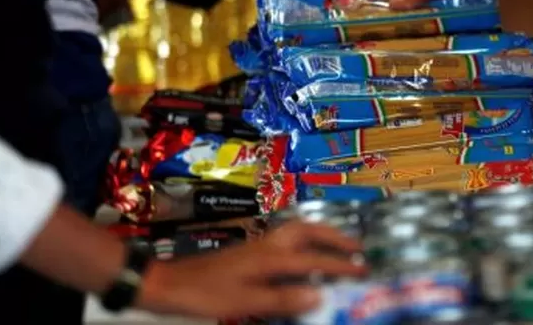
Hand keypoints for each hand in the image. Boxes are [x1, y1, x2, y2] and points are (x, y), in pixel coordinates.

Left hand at [137, 222, 365, 318]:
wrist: (169, 282)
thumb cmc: (206, 293)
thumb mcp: (245, 301)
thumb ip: (283, 298)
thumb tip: (320, 294)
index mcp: (271, 256)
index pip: (314, 259)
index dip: (340, 265)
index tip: (364, 269)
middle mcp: (268, 244)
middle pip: (308, 231)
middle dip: (335, 237)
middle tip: (358, 246)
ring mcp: (258, 245)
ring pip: (297, 231)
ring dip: (320, 234)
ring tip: (338, 244)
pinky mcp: (249, 251)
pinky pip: (287, 239)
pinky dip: (304, 240)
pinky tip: (304, 253)